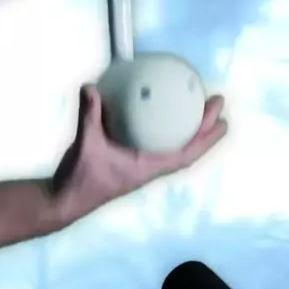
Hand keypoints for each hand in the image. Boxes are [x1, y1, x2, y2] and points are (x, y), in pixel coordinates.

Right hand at [51, 85, 226, 220]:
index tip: (223, 121)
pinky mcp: (129, 161)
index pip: (187, 154)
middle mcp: (149, 167)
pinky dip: (165, 128)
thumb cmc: (80, 179)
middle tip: (216, 100)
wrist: (64, 201)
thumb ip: (90, 115)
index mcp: (148, 168)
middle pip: (187, 147)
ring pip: (174, 146)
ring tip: (198, 104)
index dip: (207, 139)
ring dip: (189, 127)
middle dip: (205, 125)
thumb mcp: (86, 144)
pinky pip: (155, 142)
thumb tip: (91, 87)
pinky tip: (159, 112)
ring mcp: (140, 165)